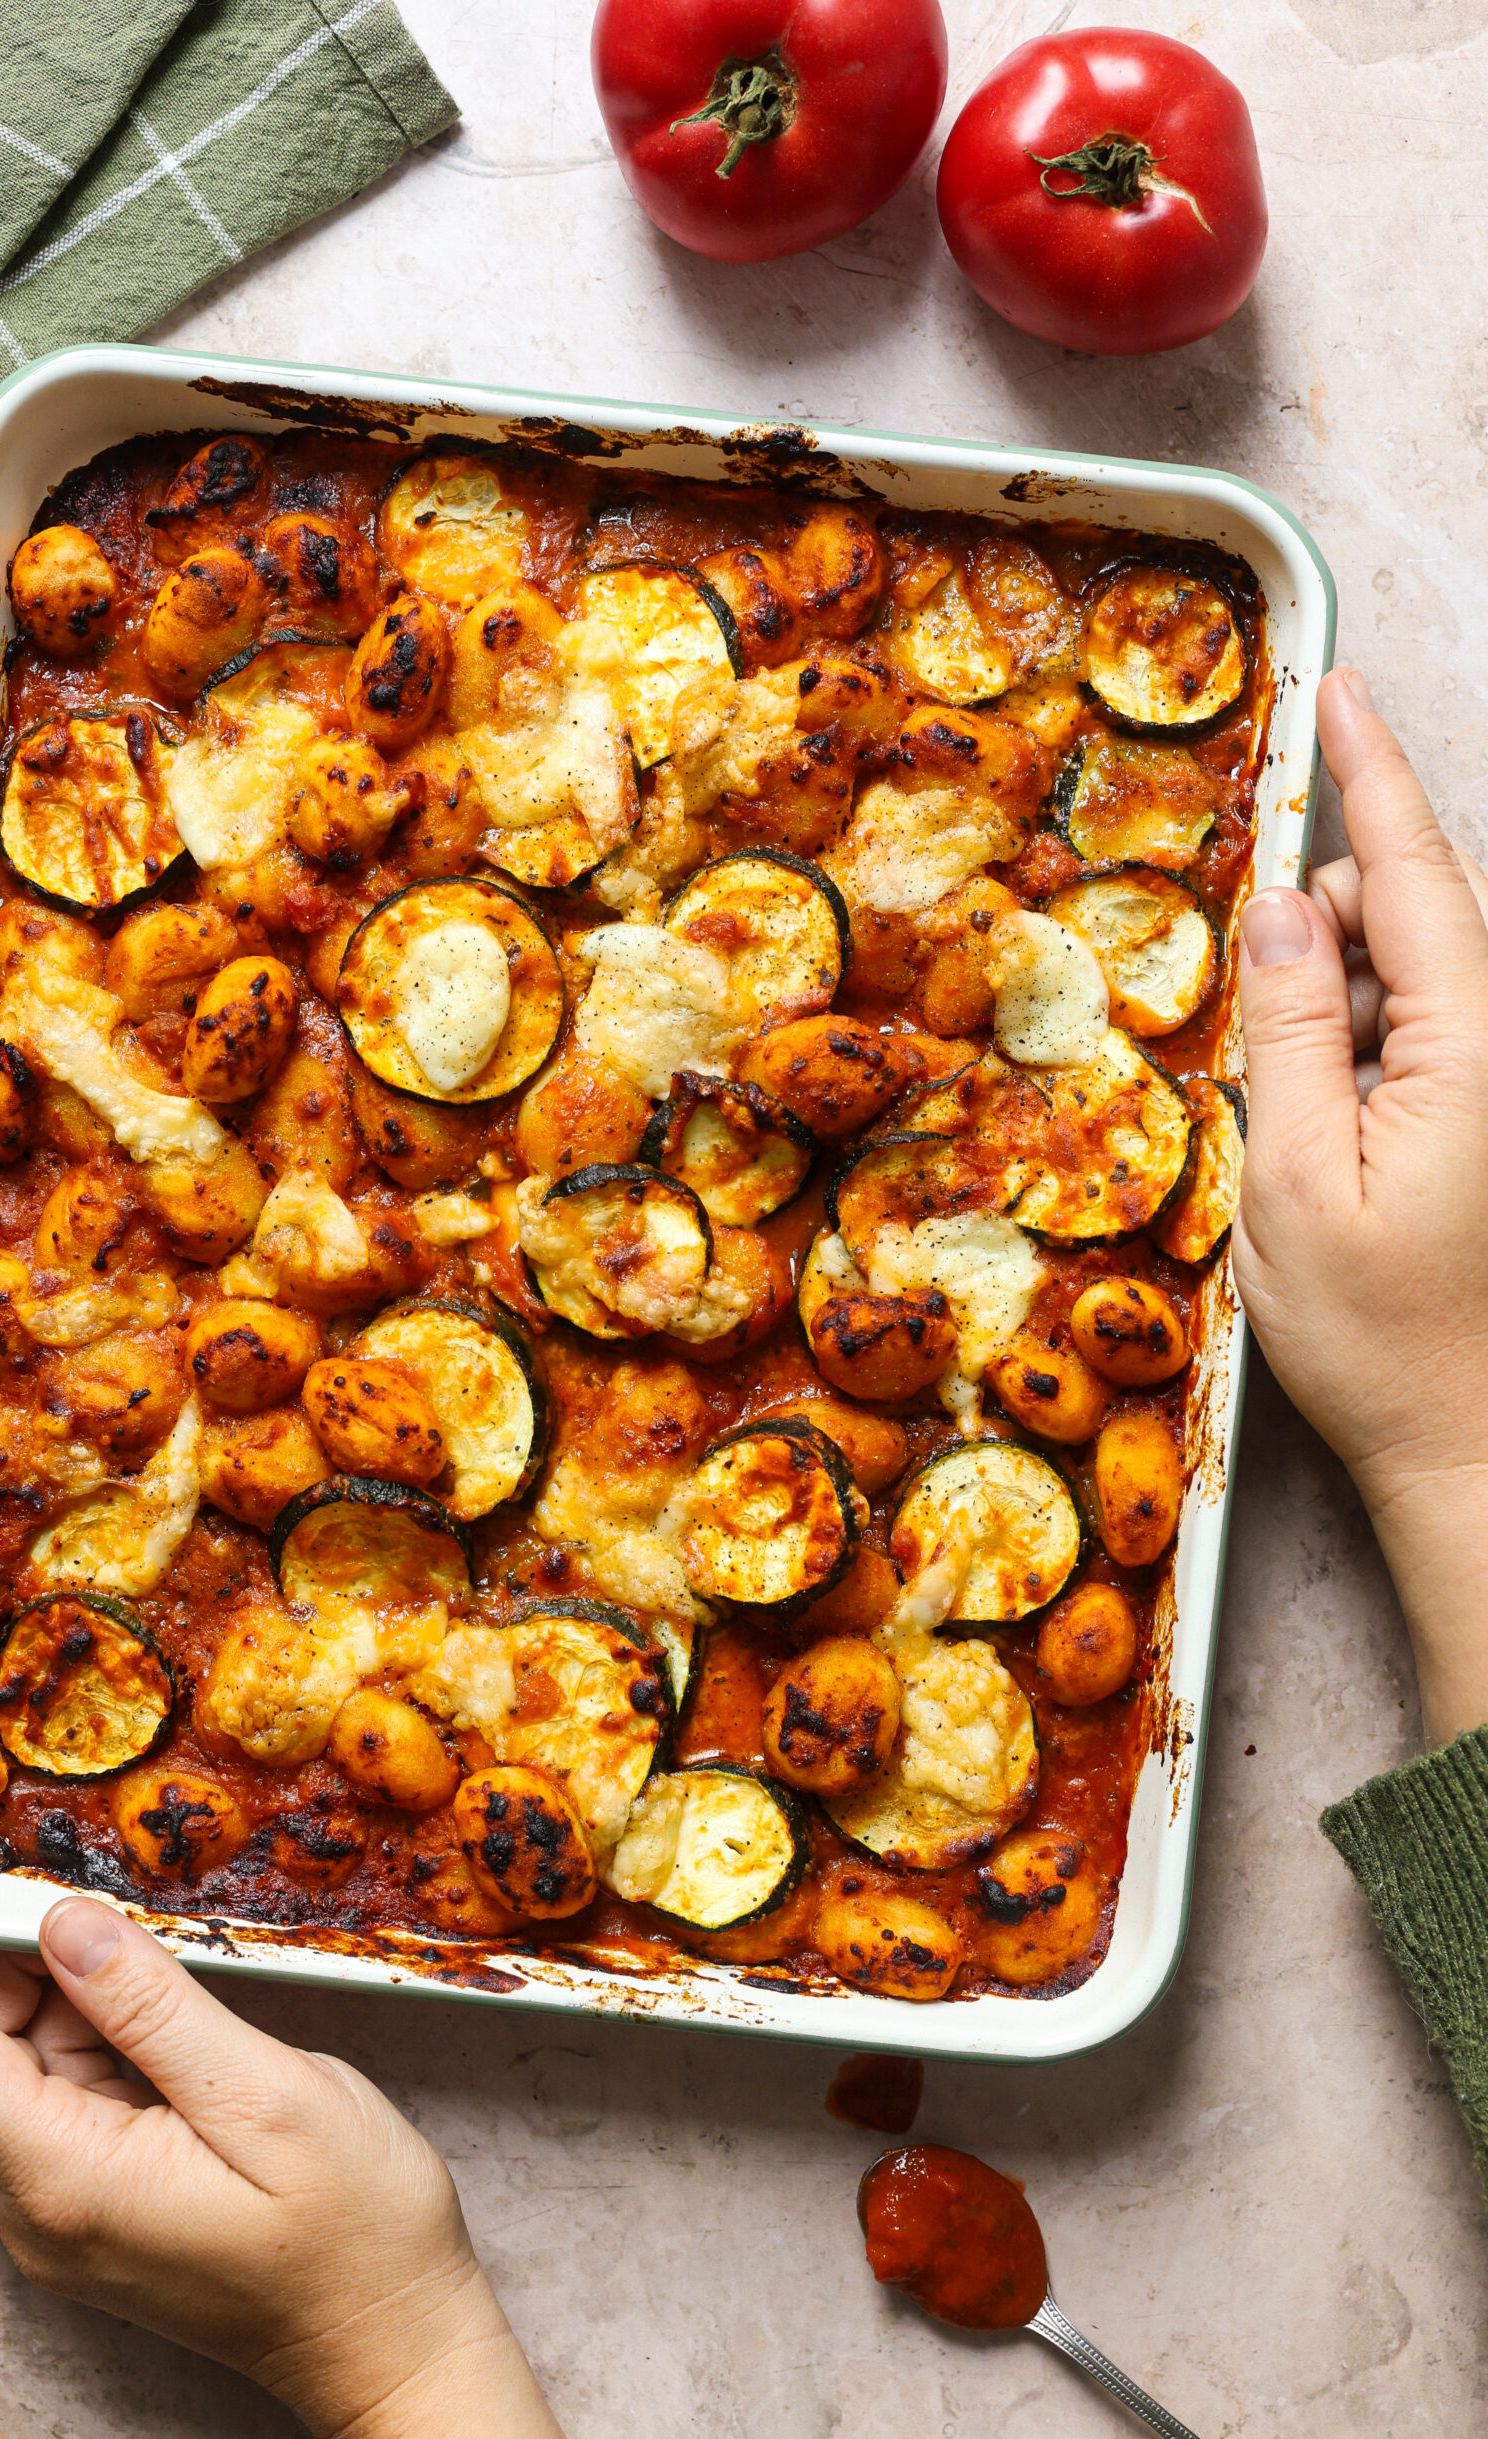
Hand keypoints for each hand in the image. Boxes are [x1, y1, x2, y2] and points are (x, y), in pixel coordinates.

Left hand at [0, 1859, 625, 2438]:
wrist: (392, 2350)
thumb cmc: (353, 2232)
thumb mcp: (268, 2095)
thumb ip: (150, 2007)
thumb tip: (59, 1924)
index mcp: (64, 2179)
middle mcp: (34, 2209)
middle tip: (74, 1904)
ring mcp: (58, 2219)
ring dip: (49, 2004)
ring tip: (155, 1978)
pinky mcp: (90, 2216)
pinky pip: (43, 2107)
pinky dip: (79, 2043)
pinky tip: (158, 2029)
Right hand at [1233, 664, 1487, 1745]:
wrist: (1474, 1454)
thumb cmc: (1384, 1342)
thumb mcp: (1295, 1185)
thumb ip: (1290, 1033)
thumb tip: (1283, 909)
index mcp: (1473, 1050)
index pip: (1417, 873)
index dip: (1370, 774)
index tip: (1338, 691)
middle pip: (1416, 916)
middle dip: (1328, 929)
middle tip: (1265, 1032)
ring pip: (1420, 976)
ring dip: (1344, 1003)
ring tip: (1304, 1120)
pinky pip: (1431, 1036)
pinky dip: (1369, 1048)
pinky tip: (1337, 1129)